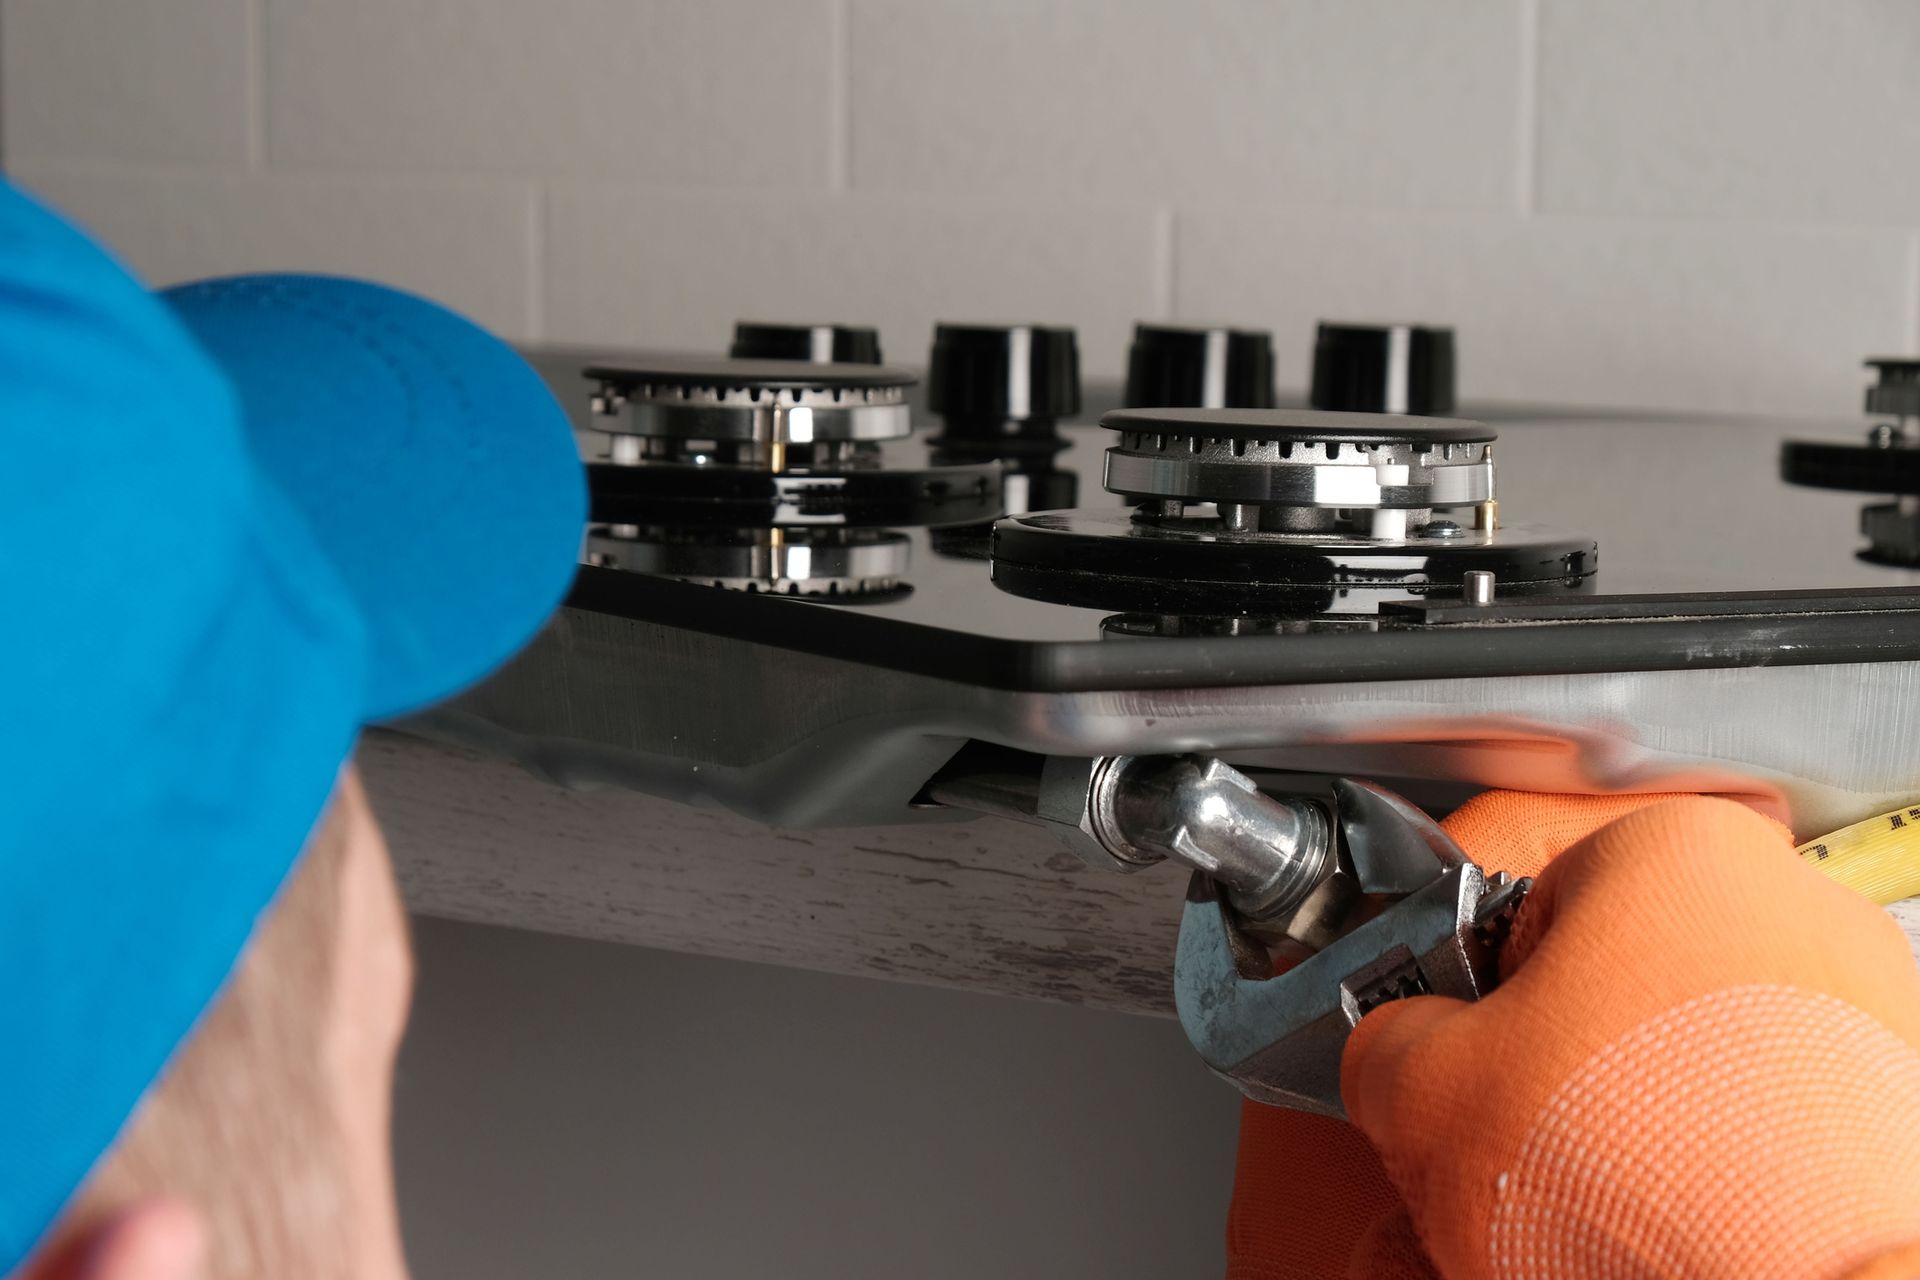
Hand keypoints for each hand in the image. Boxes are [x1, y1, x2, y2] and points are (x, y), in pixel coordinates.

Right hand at [1343, 795, 1919, 1279]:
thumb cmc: (1640, 1174)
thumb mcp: (1421, 1089)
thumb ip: (1385, 1041)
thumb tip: (1398, 1054)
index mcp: (1669, 850)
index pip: (1517, 900)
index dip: (1462, 993)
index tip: (1450, 1053)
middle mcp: (1789, 907)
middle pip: (1618, 981)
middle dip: (1556, 1068)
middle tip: (1513, 1144)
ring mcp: (1867, 1010)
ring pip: (1697, 1059)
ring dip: (1637, 1122)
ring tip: (1591, 1204)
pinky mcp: (1908, 1111)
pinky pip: (1777, 1126)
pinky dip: (1724, 1174)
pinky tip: (1676, 1228)